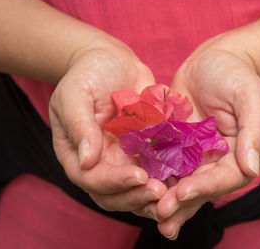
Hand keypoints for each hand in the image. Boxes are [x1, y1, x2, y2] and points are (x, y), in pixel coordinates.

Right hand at [49, 42, 166, 218]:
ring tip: (174, 193)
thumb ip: (79, 126)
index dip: (114, 182)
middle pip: (114, 194)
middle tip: (160, 192)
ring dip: (153, 196)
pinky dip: (168, 179)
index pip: (91, 179)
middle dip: (136, 196)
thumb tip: (86, 162)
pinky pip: (155, 171)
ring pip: (136, 189)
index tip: (138, 176)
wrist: (113, 62)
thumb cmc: (88, 74)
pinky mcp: (145, 151)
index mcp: (78, 154)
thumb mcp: (75, 95)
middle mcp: (101, 163)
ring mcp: (123, 159)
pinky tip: (184, 178)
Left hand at [155, 39, 259, 238]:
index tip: (183, 193)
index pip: (225, 178)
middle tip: (161, 214)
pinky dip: (152, 176)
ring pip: (179, 181)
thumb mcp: (250, 96)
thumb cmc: (235, 74)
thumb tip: (252, 169)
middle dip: (181, 202)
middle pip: (200, 187)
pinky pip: (163, 163)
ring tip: (147, 211)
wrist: (210, 61)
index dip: (205, 187)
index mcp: (239, 154)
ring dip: (164, 198)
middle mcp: (216, 160)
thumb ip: (254, 131)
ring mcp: (193, 154)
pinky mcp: (175, 145)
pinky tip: (135, 186)